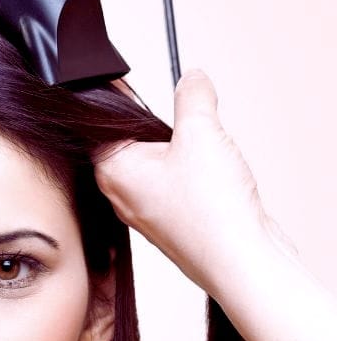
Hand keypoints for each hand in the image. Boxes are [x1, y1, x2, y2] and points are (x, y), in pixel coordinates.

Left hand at [94, 69, 284, 294]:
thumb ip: (192, 96)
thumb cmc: (210, 212)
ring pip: (154, 163)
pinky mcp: (169, 222)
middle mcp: (121, 193)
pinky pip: (172, 185)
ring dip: (178, 151)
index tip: (130, 83)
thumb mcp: (201, 132)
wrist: (241, 262)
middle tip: (182, 124)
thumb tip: (191, 79)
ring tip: (202, 154)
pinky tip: (211, 175)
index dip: (117, 100)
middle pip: (128, 142)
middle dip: (157, 127)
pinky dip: (190, 174)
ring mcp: (144, 211)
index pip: (98, 125)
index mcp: (111, 170)